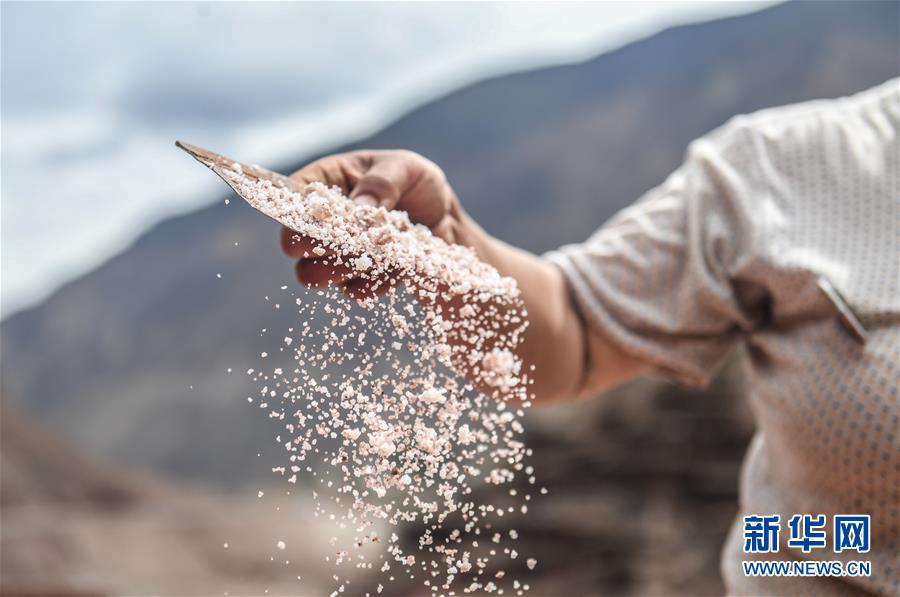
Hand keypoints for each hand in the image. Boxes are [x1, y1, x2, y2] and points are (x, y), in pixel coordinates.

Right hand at [280, 149, 470, 297]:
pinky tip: (399, 268)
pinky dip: (375, 282)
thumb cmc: (418, 183)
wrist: (445, 219)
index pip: (291, 198)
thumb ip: (381, 182)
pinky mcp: (358, 279)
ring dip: (343, 269)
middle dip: (316, 246)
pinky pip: (353, 291)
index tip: (323, 220)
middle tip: (349, 241)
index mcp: (326, 181)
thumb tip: (359, 208)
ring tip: (379, 256)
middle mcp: (323, 222)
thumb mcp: (405, 169)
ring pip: (314, 274)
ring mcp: (336, 255)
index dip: (297, 212)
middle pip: (293, 243)